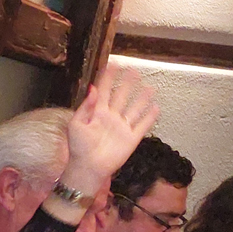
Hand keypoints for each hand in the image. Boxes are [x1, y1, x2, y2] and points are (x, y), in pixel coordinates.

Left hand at [59, 64, 159, 195]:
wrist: (88, 168)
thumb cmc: (78, 147)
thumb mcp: (76, 124)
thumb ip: (86, 106)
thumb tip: (93, 88)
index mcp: (97, 113)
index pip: (104, 91)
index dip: (108, 78)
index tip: (113, 64)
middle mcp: (111, 117)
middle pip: (122, 96)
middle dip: (127, 83)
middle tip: (134, 70)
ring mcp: (122, 127)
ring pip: (135, 108)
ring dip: (142, 98)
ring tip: (149, 86)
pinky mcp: (131, 138)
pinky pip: (142, 125)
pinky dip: (150, 117)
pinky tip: (156, 107)